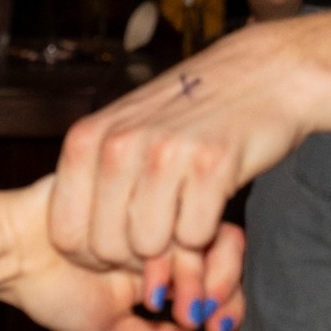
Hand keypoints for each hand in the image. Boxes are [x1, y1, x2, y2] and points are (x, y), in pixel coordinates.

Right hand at [0, 180, 241, 330]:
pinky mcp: (131, 180)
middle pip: (224, 243)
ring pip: (199, 224)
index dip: (228, 298)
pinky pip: (164, 206)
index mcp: (165, 259)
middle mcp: (162, 229)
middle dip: (217, 284)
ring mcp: (148, 203)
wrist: (5, 253)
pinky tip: (143, 267)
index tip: (213, 326)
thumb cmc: (46, 288)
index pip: (221, 270)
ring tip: (158, 293)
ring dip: (188, 268)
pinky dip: (161, 242)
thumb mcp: (106, 329)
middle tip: (189, 313)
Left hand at [47, 28, 314, 270]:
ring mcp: (163, 152)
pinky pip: (194, 236)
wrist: (265, 74)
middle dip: (136, 256)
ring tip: (186, 212)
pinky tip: (212, 198)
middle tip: (162, 234)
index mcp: (87, 138)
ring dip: (173, 245)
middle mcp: (117, 144)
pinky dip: (206, 231)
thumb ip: (97, 184)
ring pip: (149, 247)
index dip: (93, 255)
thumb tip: (81, 255)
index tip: (122, 243)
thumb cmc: (190, 114)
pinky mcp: (211, 163)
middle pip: (107, 249)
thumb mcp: (125, 134)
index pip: (65, 234)